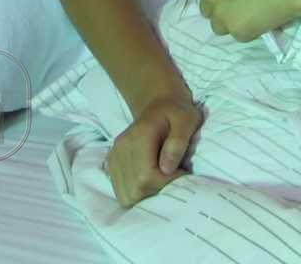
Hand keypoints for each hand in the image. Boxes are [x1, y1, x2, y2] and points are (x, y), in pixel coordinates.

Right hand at [105, 92, 202, 207]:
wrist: (160, 104)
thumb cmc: (177, 113)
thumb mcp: (187, 119)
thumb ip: (178, 142)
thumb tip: (166, 168)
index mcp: (138, 137)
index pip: (145, 177)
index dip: (166, 183)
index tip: (182, 173)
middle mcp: (120, 149)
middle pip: (134, 191)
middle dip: (157, 192)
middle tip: (173, 179)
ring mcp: (114, 158)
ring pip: (126, 196)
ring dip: (147, 196)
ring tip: (163, 181)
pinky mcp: (113, 165)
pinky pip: (122, 193)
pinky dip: (138, 194)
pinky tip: (152, 182)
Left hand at [197, 0, 300, 41]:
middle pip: (207, 8)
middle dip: (221, 7)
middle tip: (241, 6)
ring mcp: (223, 15)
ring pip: (219, 26)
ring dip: (232, 22)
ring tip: (252, 16)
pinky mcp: (238, 32)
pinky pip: (240, 35)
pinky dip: (250, 31)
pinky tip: (265, 21)